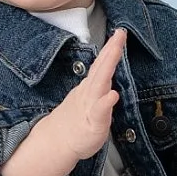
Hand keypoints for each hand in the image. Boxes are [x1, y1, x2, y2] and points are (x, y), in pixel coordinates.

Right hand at [42, 27, 126, 161]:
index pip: (102, 64)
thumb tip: (104, 71)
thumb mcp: (87, 99)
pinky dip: (105, 103)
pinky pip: (99, 112)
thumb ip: (97, 85)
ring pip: (100, 84)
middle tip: (120, 33)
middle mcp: (90, 93)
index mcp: (91, 87)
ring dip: (108, 67)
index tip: (120, 33)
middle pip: (101, 68)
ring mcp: (90, 106)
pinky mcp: (93, 124)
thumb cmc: (75, 122)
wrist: (56, 142)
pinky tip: (112, 95)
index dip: (110, 48)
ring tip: (116, 51)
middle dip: (111, 50)